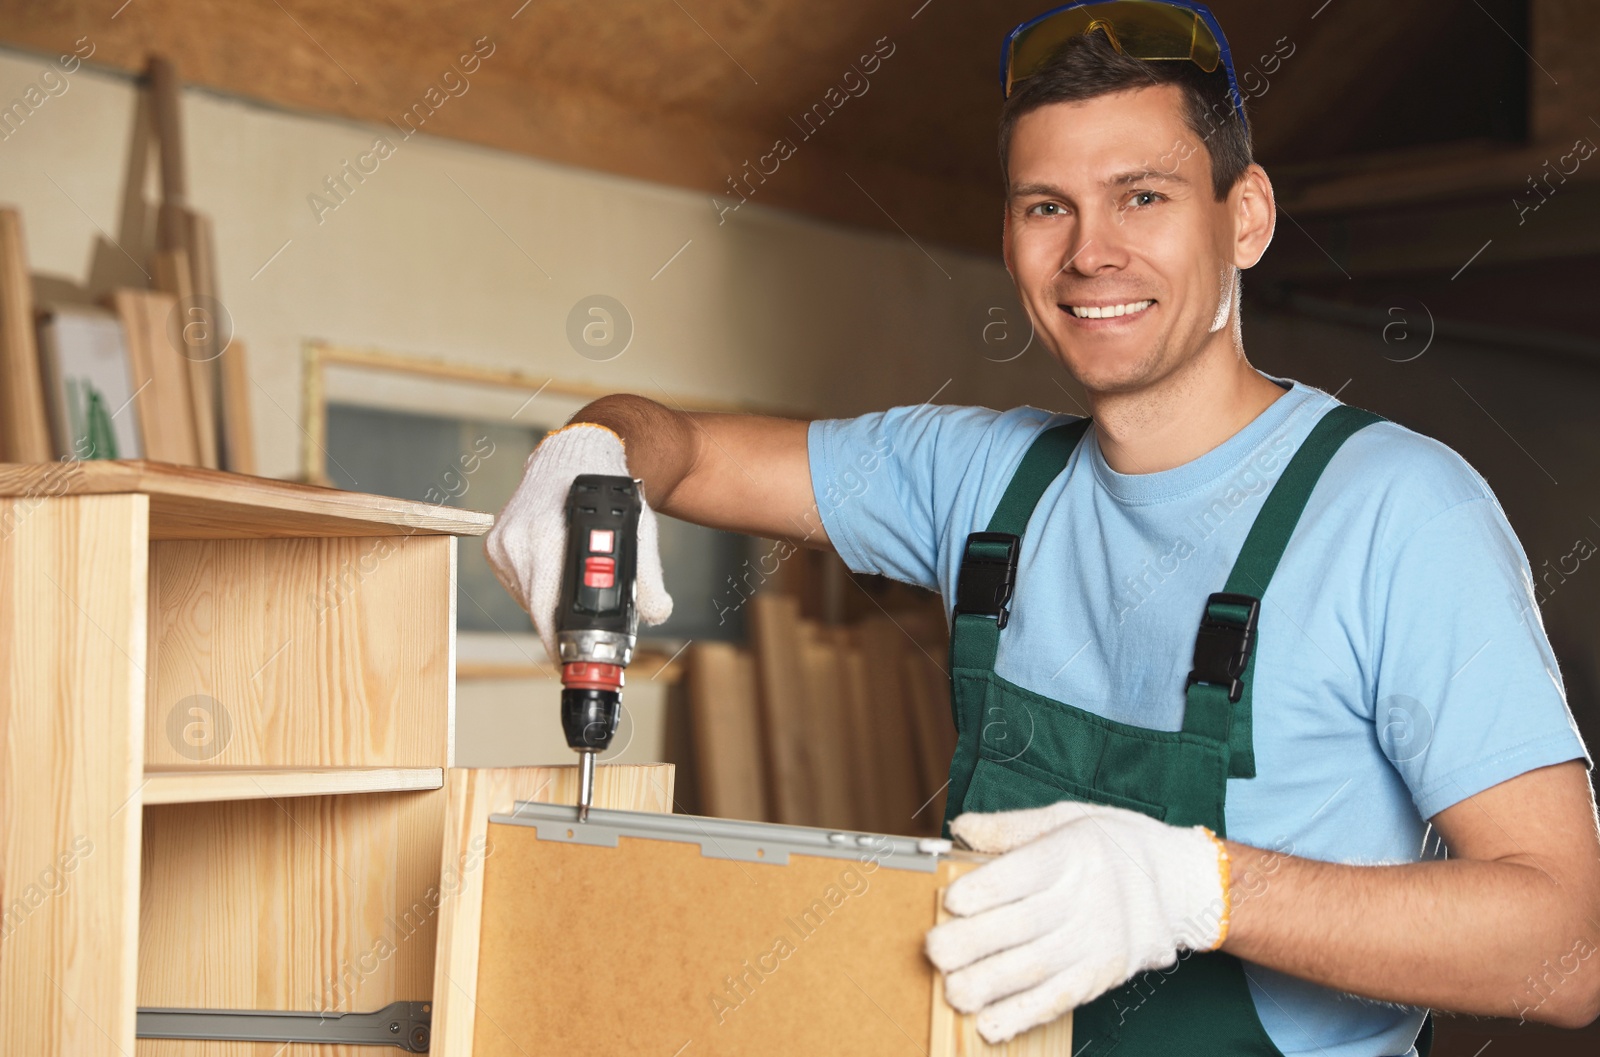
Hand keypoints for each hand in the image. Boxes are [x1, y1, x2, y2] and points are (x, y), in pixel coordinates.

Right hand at [484, 423, 672, 660]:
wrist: (581, 452)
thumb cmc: (612, 490)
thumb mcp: (640, 533)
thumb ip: (649, 578)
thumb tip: (656, 615)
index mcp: (550, 537)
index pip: (546, 607)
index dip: (558, 640)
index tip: (569, 661)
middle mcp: (520, 538)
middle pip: (535, 606)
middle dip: (557, 630)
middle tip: (576, 647)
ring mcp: (503, 540)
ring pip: (524, 596)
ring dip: (546, 607)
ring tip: (572, 598)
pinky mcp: (495, 542)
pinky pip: (516, 582)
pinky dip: (535, 589)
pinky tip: (555, 575)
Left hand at [924, 800, 1229, 1043]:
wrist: (1182, 884)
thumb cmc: (1117, 845)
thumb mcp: (1069, 817)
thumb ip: (1011, 827)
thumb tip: (960, 829)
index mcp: (1075, 852)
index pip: (1027, 872)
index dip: (987, 889)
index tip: (951, 901)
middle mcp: (1088, 898)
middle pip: (1025, 923)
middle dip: (975, 941)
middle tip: (935, 951)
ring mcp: (1097, 941)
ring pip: (1038, 967)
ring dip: (992, 984)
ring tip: (954, 992)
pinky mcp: (1102, 974)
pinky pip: (1059, 999)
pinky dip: (1024, 1015)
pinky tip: (991, 1025)